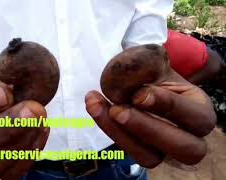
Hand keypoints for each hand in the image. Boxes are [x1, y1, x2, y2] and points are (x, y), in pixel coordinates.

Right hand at [0, 71, 48, 179]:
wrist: (8, 103)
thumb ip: (0, 76)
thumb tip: (8, 92)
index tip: (4, 92)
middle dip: (3, 126)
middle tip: (32, 108)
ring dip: (15, 145)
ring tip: (39, 120)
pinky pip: (8, 176)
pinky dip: (28, 155)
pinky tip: (42, 129)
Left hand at [85, 71, 215, 167]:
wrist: (142, 83)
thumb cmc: (154, 76)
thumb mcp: (154, 65)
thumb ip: (145, 65)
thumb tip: (125, 72)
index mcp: (201, 111)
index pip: (196, 117)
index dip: (167, 106)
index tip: (138, 94)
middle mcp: (191, 138)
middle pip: (183, 148)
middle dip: (146, 129)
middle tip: (117, 110)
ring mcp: (166, 151)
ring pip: (151, 157)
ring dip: (119, 133)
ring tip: (96, 105)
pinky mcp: (145, 154)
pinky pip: (129, 152)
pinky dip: (109, 130)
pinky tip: (96, 107)